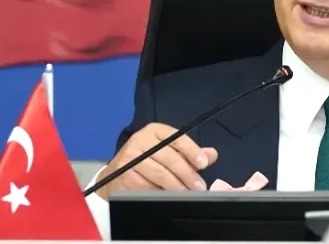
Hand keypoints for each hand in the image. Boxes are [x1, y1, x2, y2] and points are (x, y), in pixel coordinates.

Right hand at [94, 123, 217, 198]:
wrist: (116, 174)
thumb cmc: (147, 159)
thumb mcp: (168, 150)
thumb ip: (190, 153)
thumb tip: (212, 154)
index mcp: (155, 130)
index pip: (177, 138)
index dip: (192, 151)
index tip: (204, 163)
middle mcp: (141, 140)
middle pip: (170, 158)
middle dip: (187, 174)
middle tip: (199, 187)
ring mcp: (130, 158)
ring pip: (160, 174)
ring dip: (177, 186)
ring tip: (188, 194)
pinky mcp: (124, 175)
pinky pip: (148, 186)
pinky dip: (161, 192)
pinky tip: (169, 197)